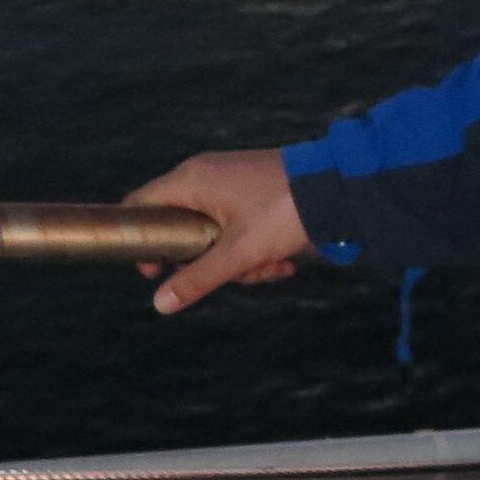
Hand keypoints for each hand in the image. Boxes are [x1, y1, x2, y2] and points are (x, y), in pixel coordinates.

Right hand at [127, 149, 311, 313]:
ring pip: (216, 234)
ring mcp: (231, 182)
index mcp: (191, 180)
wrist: (338, 186)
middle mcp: (206, 175)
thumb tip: (159, 304)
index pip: (141, 205)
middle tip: (237, 271)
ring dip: (243, 261)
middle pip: (184, 229)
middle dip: (212, 262)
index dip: (140, 240)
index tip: (155, 270)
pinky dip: (258, 248)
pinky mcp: (254, 191)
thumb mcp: (238, 253)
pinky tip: (284, 262)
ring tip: (272, 266)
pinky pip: (240, 226)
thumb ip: (197, 279)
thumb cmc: (283, 213)